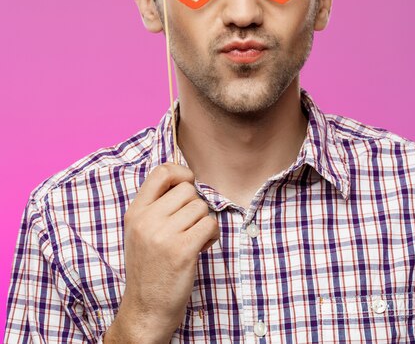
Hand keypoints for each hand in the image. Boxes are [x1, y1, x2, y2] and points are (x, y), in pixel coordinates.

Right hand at [105, 162, 218, 342]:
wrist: (145, 311)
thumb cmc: (149, 269)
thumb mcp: (139, 232)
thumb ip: (155, 206)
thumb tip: (185, 180)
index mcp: (135, 212)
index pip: (162, 172)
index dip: (181, 173)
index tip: (188, 184)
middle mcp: (147, 220)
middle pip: (187, 190)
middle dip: (195, 206)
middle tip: (189, 227)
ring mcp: (163, 235)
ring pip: (201, 207)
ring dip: (204, 223)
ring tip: (193, 240)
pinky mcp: (182, 250)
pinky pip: (210, 224)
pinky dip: (212, 235)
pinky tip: (202, 247)